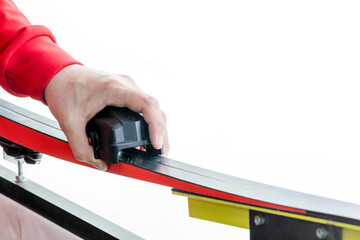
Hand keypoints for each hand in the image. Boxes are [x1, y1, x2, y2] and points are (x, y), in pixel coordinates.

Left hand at [44, 64, 168, 170]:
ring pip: (152, 106)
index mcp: (114, 88)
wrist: (58, 75)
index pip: (147, 104)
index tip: (156, 144)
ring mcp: (127, 87)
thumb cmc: (64, 90)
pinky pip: (144, 105)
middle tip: (160, 152)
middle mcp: (125, 85)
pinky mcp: (126, 91)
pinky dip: (149, 120)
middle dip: (161, 131)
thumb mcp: (69, 123)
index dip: (156, 125)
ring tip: (155, 147)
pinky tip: (147, 135)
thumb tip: (99, 164)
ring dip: (157, 126)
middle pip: (155, 107)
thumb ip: (82, 148)